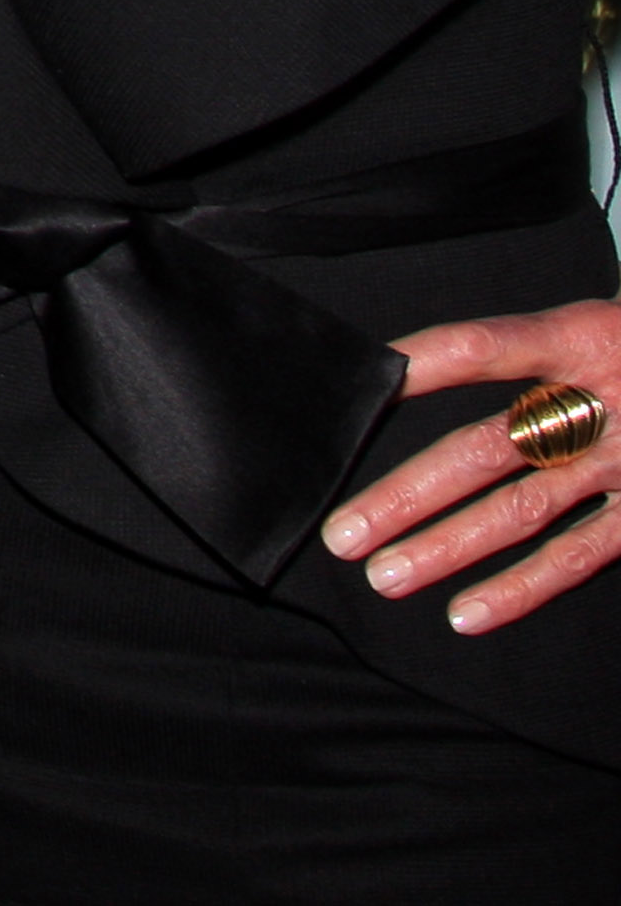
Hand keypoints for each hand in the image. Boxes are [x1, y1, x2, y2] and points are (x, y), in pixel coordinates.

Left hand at [321, 298, 620, 631]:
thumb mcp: (598, 323)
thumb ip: (530, 351)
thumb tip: (414, 364)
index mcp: (580, 340)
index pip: (487, 347)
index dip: (425, 363)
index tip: (364, 382)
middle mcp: (595, 405)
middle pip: (485, 449)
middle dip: (409, 495)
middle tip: (341, 533)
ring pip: (521, 512)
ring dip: (447, 547)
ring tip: (383, 575)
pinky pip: (578, 555)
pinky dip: (521, 588)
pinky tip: (465, 613)